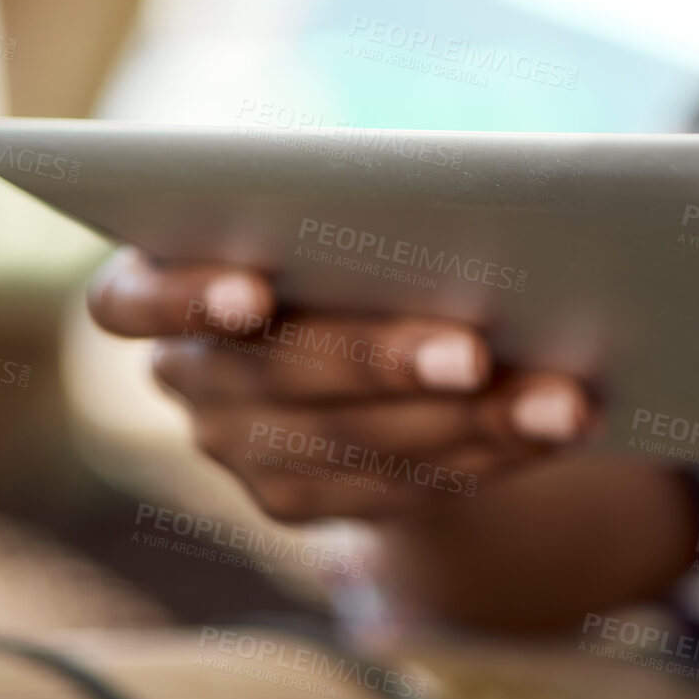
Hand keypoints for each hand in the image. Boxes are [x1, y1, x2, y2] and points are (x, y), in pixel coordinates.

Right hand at [88, 248, 591, 521]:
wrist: (355, 339)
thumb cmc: (347, 234)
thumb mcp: (341, 209)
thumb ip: (365, 205)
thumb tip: (480, 197)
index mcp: (161, 285)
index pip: (135, 299)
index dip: (185, 298)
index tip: (252, 291)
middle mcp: (189, 375)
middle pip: (281, 375)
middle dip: (388, 361)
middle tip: (476, 351)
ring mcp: (239, 450)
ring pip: (356, 444)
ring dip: (472, 423)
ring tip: (563, 402)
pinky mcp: (298, 501)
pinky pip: (396, 490)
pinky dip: (485, 455)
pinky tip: (552, 430)